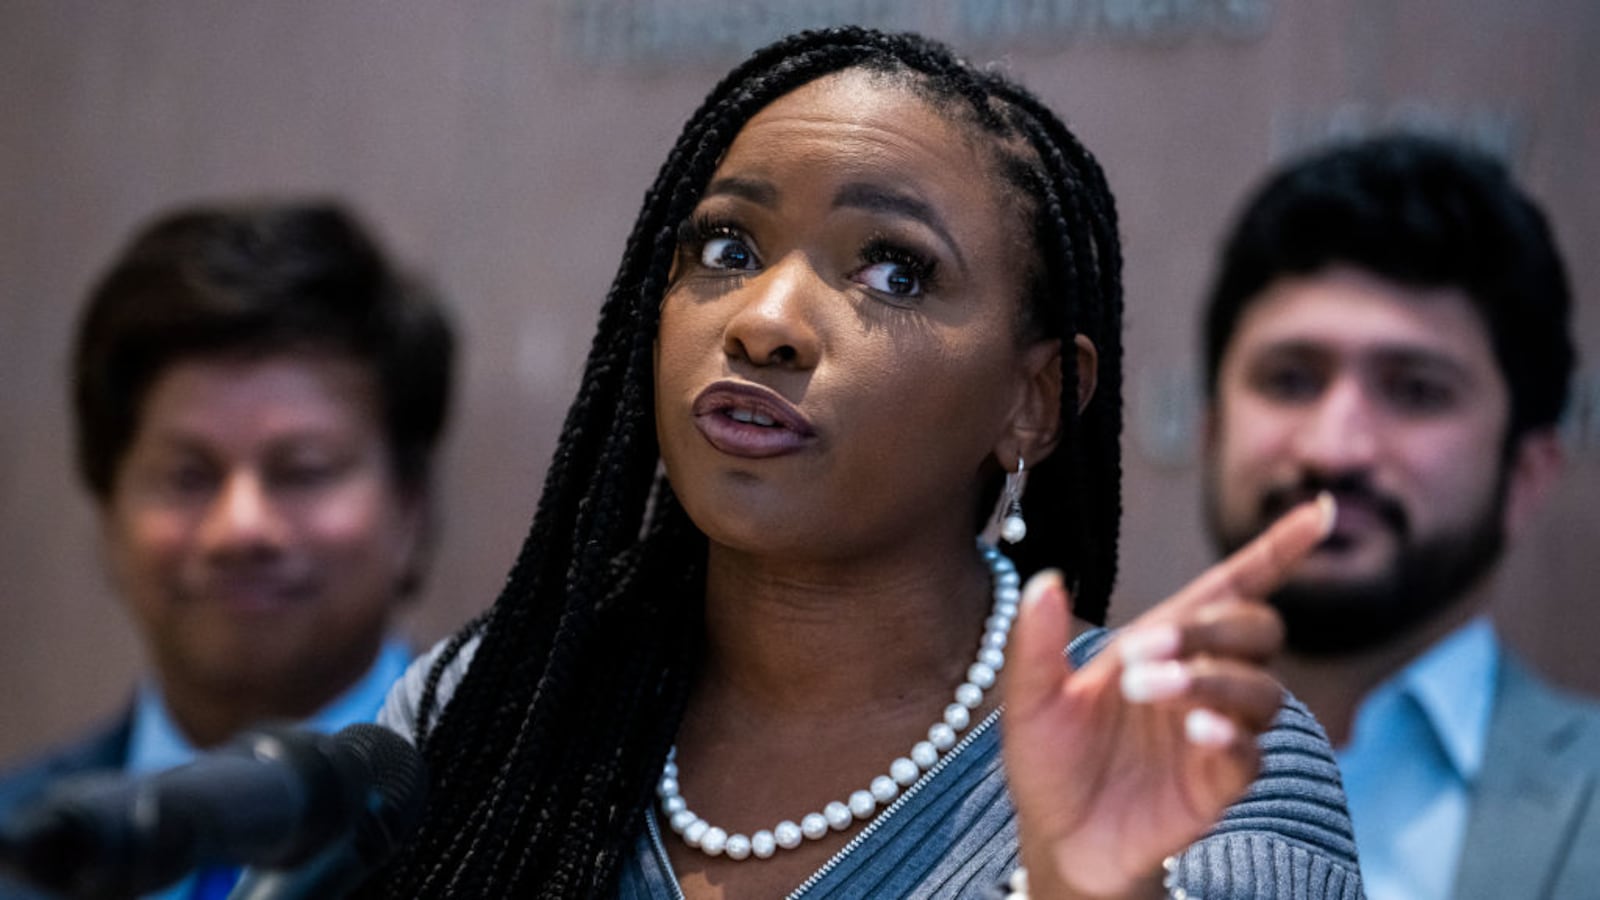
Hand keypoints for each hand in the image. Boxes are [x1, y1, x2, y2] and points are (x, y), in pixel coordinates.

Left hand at [1001, 495, 1334, 898]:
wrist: (1055, 838)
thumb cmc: (1048, 760)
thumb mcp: (1029, 699)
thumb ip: (1036, 643)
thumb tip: (1045, 580)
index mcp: (1163, 643)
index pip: (1233, 587)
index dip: (1277, 550)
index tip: (1319, 511)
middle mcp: (1202, 679)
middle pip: (1258, 630)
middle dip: (1214, 629)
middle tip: (1144, 652)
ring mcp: (1215, 731)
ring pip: (1262, 689)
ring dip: (1213, 679)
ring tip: (1152, 690)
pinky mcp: (1219, 783)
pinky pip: (1251, 751)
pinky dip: (1229, 733)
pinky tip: (1196, 729)